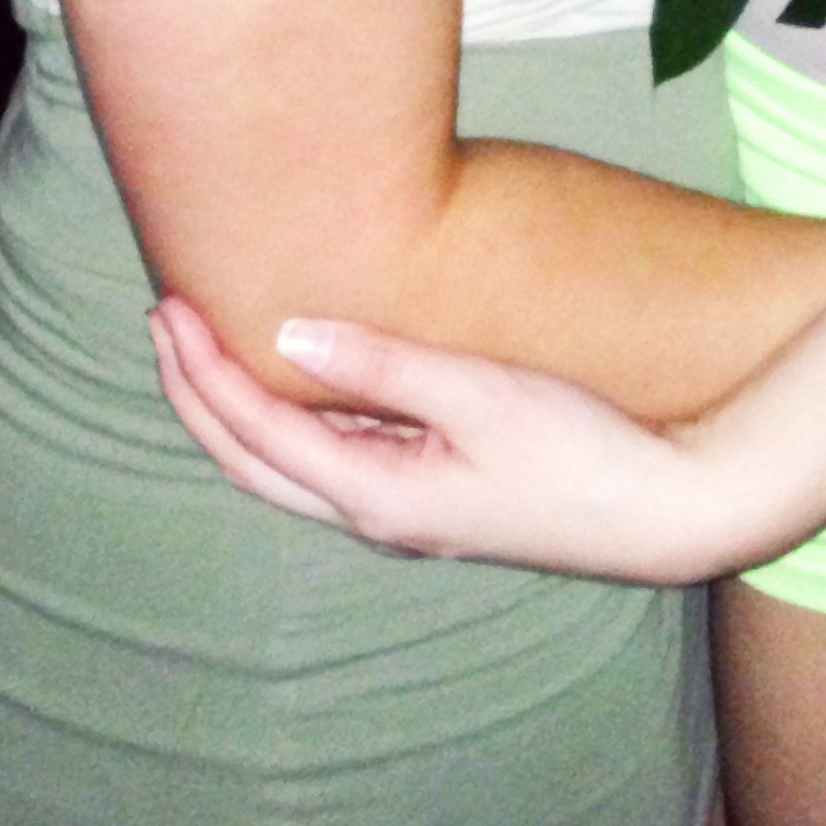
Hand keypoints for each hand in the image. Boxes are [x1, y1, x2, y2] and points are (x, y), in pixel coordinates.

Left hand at [147, 297, 747, 582]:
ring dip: (235, 409)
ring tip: (206, 343)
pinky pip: (331, 462)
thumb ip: (385, 363)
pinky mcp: (431, 498)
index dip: (204, 372)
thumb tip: (290, 336)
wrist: (663, 510)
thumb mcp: (482, 393)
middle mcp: (377, 516)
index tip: (168, 310)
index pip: (258, 433)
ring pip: (286, 469)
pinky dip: (288, 420)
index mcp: (378, 496)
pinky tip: (295, 377)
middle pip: (251, 463)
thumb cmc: (580, 449)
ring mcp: (404, 513)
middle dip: (196, 394)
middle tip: (162, 319)